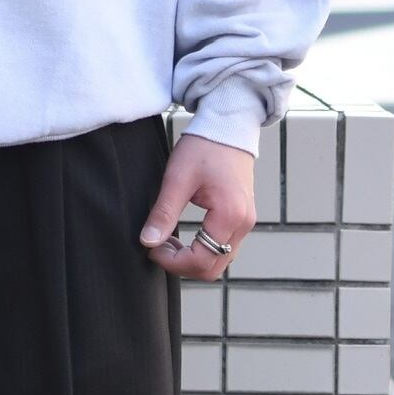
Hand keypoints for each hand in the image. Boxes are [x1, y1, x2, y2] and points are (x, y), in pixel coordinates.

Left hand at [139, 132, 255, 278]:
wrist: (227, 126)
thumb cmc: (204, 147)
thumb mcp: (177, 178)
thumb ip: (163, 212)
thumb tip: (148, 241)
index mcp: (229, 215)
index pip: (201, 260)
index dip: (172, 262)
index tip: (152, 248)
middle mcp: (243, 224)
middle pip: (213, 268)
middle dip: (182, 265)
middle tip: (157, 247)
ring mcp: (246, 222)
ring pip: (219, 260)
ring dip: (191, 258)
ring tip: (167, 241)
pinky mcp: (242, 217)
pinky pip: (223, 247)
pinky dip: (202, 249)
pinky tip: (183, 236)